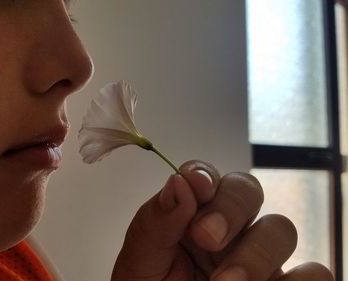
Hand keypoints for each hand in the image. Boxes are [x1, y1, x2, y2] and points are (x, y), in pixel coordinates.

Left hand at [112, 160, 332, 280]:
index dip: (204, 174)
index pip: (205, 176)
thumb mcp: (141, 259)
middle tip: (205, 238)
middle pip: (248, 190)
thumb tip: (180, 182)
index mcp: (189, 214)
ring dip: (256, 253)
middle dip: (229, 209)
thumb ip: (156, 221)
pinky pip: (314, 273)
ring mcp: (258, 257)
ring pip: (281, 228)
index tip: (197, 187)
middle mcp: (227, 229)